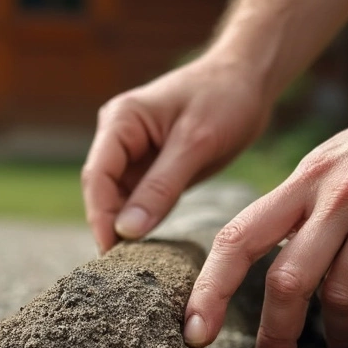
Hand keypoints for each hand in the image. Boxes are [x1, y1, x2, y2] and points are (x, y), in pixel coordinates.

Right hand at [81, 54, 273, 253]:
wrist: (249, 78)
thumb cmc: (224, 98)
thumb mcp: (195, 144)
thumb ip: (160, 188)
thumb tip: (126, 231)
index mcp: (121, 121)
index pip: (97, 176)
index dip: (100, 217)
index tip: (111, 252)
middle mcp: (119, 136)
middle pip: (103, 190)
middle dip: (110, 226)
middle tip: (121, 269)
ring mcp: (133, 152)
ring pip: (120, 199)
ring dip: (126, 228)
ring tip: (136, 264)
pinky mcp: (152, 166)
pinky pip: (141, 199)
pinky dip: (145, 220)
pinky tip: (152, 246)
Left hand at [183, 82, 347, 347]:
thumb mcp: (331, 163)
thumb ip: (301, 210)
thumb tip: (272, 264)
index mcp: (301, 183)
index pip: (237, 239)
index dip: (210, 289)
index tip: (195, 332)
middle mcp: (334, 196)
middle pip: (287, 281)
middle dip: (274, 338)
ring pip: (342, 294)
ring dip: (337, 338)